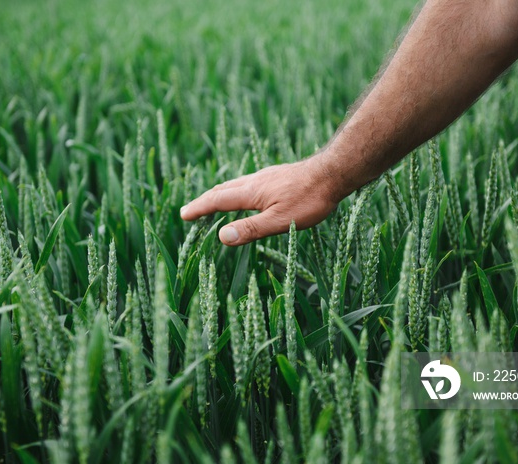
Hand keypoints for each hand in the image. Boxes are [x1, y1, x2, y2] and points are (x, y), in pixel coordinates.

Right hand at [180, 156, 339, 245]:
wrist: (334, 172)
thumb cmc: (310, 199)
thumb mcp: (280, 221)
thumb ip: (251, 229)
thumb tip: (222, 237)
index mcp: (251, 192)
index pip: (217, 200)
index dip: (199, 208)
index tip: (183, 215)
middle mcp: (255, 181)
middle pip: (222, 189)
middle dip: (205, 200)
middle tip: (191, 210)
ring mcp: (267, 176)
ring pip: (235, 184)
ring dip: (219, 194)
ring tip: (213, 202)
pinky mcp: (278, 176)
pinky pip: (248, 182)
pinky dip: (236, 190)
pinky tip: (247, 195)